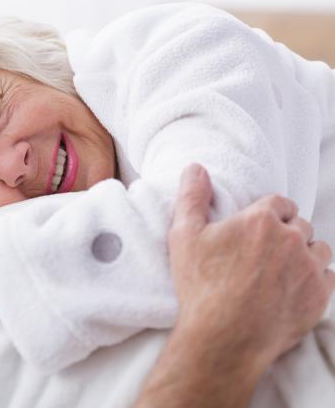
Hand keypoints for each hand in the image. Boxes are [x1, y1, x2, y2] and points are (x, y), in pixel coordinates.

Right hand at [168, 164, 334, 375]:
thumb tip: (195, 168)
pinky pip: (328, 277)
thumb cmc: (201, 286)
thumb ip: (192, 198)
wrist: (224, 338)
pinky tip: (294, 287)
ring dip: (305, 253)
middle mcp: (292, 239)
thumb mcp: (184, 237)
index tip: (258, 226)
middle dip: (286, 232)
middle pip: (300, 224)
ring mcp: (309, 268)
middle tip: (264, 251)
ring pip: (319, 249)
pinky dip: (315, 279)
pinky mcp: (319, 296)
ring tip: (282, 268)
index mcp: (261, 220)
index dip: (268, 213)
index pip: (279, 202)